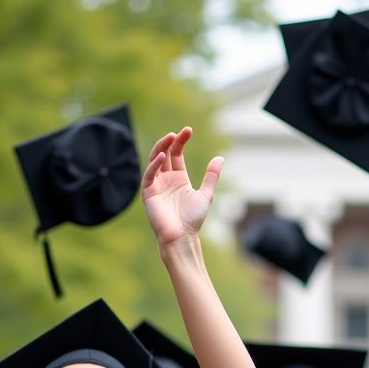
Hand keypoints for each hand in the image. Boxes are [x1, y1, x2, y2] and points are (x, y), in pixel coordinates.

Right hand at [142, 128, 223, 246]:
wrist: (182, 237)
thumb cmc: (193, 219)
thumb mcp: (206, 194)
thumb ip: (211, 176)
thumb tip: (221, 158)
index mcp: (179, 178)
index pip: (177, 154)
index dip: (181, 141)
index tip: (188, 130)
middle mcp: (166, 179)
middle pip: (165, 153)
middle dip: (170, 142)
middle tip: (178, 132)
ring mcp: (156, 185)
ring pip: (155, 160)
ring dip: (161, 148)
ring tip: (170, 138)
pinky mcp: (148, 193)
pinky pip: (149, 175)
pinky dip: (154, 165)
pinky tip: (162, 157)